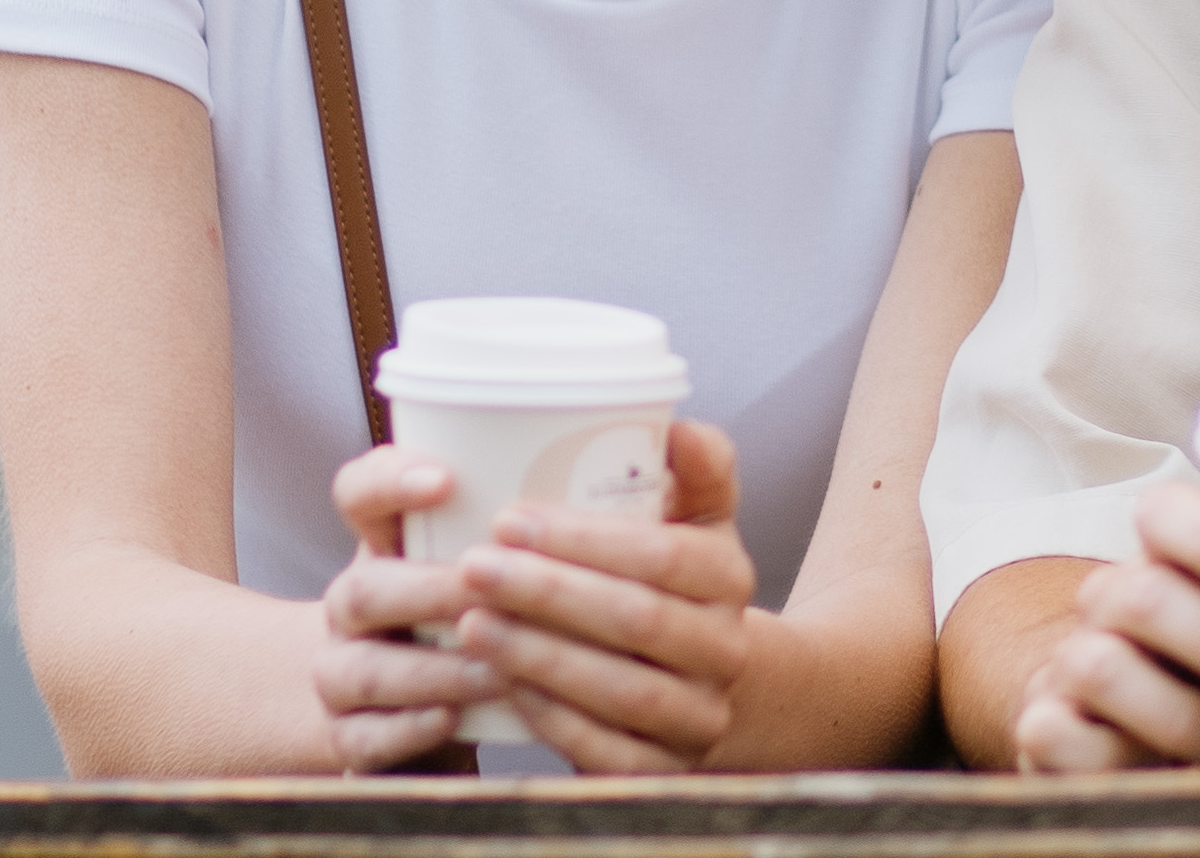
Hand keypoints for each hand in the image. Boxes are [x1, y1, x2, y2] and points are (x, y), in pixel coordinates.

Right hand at [317, 444, 501, 770]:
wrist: (397, 705)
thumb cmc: (468, 616)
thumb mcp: (484, 562)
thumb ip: (524, 531)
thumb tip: (616, 482)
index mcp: (382, 546)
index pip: (360, 493)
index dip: (392, 482)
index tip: (447, 480)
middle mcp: (352, 605)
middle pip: (364, 589)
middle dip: (432, 593)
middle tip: (494, 594)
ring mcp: (339, 672)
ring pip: (365, 669)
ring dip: (436, 670)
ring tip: (498, 671)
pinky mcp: (348, 736)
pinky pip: (363, 736)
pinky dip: (408, 729)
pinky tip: (452, 719)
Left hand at [450, 419, 763, 771]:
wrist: (710, 682)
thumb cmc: (679, 582)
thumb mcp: (699, 517)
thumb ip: (698, 466)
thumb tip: (677, 427)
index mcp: (730, 578)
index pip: (662, 554)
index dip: (584, 539)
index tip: (509, 519)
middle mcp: (725, 650)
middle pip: (635, 619)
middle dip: (546, 592)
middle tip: (472, 567)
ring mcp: (700, 717)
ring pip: (619, 691)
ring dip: (537, 656)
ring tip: (470, 624)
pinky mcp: (665, 772)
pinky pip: (608, 752)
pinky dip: (553, 720)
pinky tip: (504, 685)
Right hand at [1008, 480, 1199, 772]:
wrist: (1120, 730)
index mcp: (1163, 559)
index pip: (1165, 511)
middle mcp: (1109, 600)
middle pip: (1145, 594)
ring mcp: (1067, 662)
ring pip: (1104, 665)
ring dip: (1188, 714)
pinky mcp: (1042, 727)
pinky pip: (1060, 736)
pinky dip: (1124, 762)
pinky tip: (1177, 777)